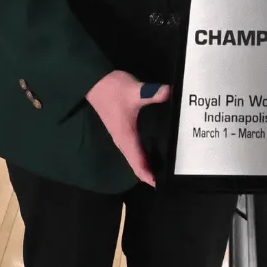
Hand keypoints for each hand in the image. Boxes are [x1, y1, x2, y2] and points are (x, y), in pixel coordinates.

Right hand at [86, 70, 169, 185]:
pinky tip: (156, 148)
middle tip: (172, 177)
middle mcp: (123, 141)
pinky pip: (136, 147)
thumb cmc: (112, 90)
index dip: (149, 177)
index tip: (164, 185)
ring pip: (136, 156)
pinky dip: (145, 153)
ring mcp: (122, 135)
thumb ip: (151, 93)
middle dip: (152, 173)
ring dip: (148, 163)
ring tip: (167, 166)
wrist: (95, 81)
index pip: (138, 165)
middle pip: (138, 164)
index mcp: (126, 138)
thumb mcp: (134, 91)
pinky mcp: (123, 128)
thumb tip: (168, 93)